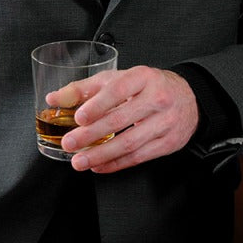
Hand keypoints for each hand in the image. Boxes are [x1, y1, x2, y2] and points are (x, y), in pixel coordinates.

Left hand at [50, 67, 198, 173]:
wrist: (188, 98)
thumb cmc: (148, 87)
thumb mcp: (118, 79)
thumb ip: (85, 89)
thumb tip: (54, 98)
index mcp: (143, 77)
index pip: (118, 90)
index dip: (98, 105)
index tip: (79, 118)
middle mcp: (157, 98)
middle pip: (121, 120)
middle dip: (91, 134)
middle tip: (70, 143)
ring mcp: (165, 122)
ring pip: (130, 143)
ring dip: (101, 155)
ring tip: (80, 161)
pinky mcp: (168, 143)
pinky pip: (139, 156)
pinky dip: (116, 163)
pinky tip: (100, 165)